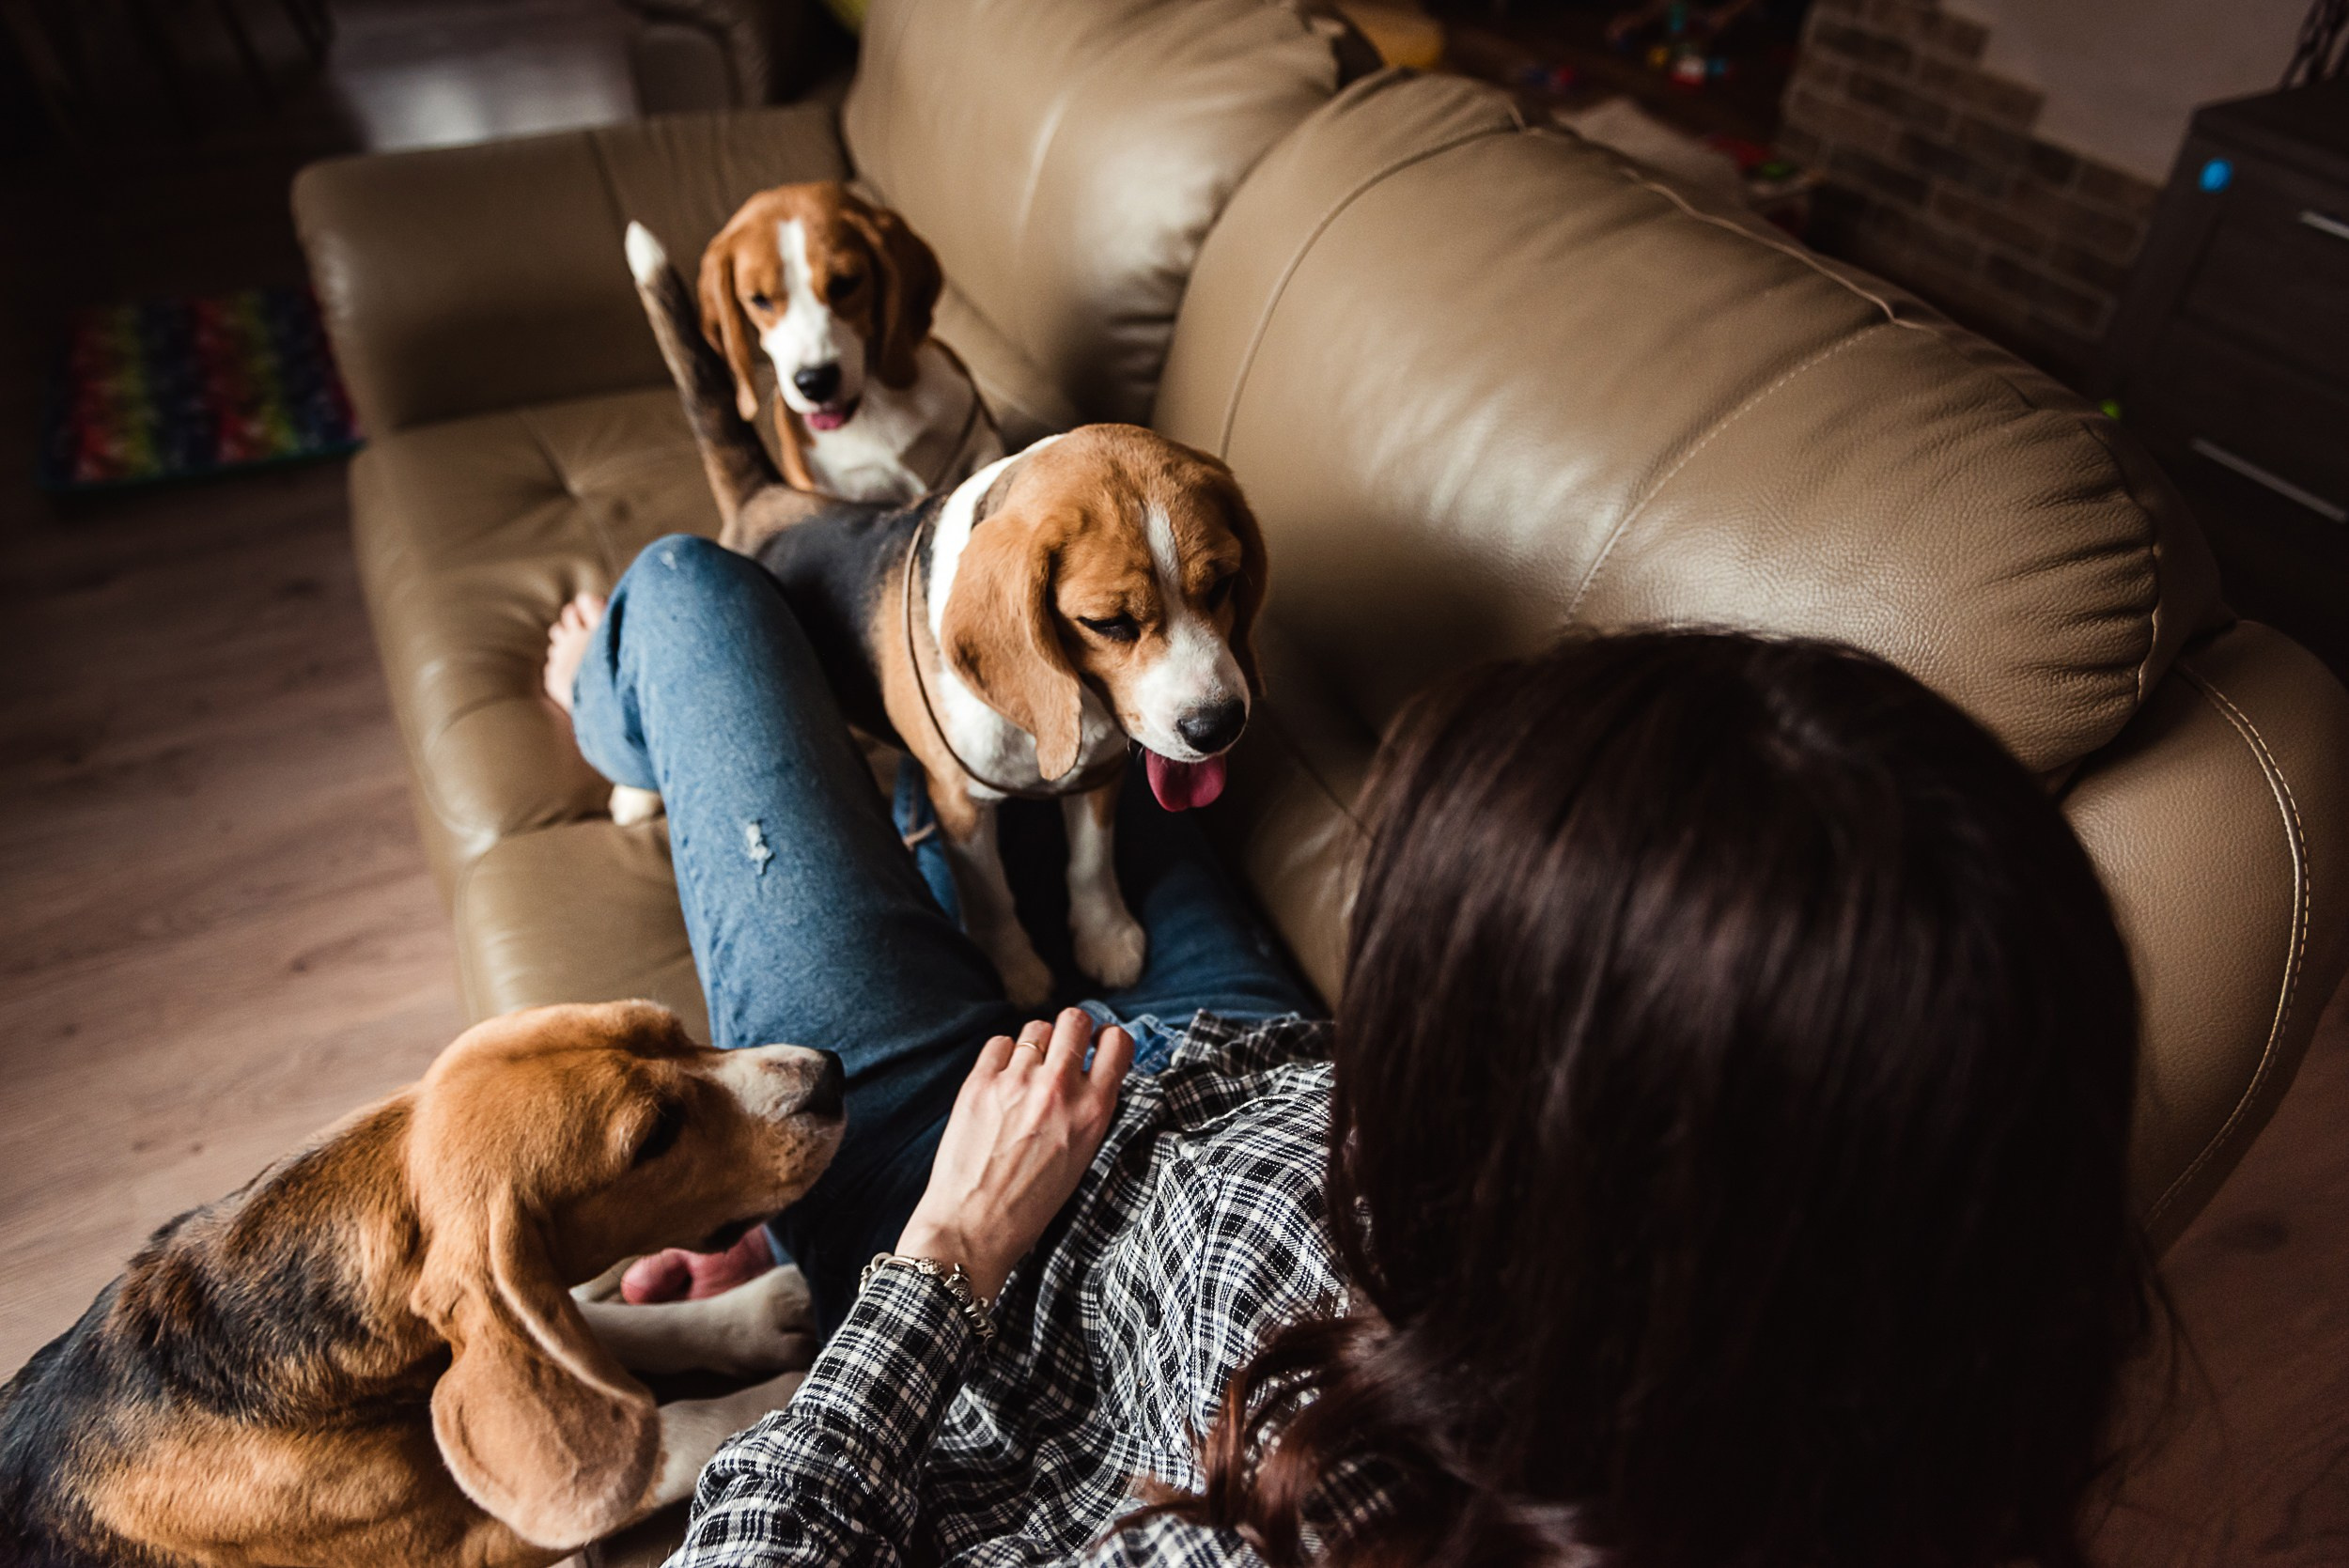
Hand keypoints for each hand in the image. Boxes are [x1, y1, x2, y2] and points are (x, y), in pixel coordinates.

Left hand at [897, 1009, 1133, 1301]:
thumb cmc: (1031, 1205)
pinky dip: (1003, 1056)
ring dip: (1037, 1045)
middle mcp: (1058, 1089)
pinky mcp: (979, 1083)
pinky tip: (1001, 1081)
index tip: (1098, 1048)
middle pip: (1076, 1019)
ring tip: (1028, 1074)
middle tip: (1063, 1051)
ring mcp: (1016, 1082)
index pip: (1118, 1041)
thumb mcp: (1083, 1158)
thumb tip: (1091, 1073)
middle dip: (1073, 1030)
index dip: (1109, 1039)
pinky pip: (999, 1043)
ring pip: (1037, 1028)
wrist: (973, 1228)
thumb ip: (1090, 1111)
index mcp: (1094, 1111)